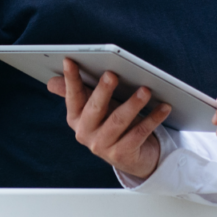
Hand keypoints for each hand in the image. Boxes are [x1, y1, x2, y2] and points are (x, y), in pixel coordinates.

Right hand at [46, 57, 171, 179]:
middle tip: (112, 74)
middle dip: (103, 91)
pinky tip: (164, 107)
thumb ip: (78, 92)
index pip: (73, 95)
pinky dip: (153, 119)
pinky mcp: (122, 155)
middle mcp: (85, 133)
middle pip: (95, 108)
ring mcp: (102, 146)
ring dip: (133, 104)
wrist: (132, 156)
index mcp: (76, 118)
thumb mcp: (95, 107)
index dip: (71, 79)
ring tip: (145, 90)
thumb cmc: (112, 122)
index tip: (70, 60)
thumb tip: (52, 81)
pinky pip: (139, 134)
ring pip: (119, 121)